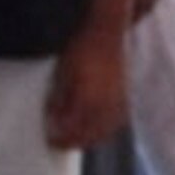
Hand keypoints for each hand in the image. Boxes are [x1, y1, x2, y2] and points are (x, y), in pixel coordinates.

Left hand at [44, 27, 131, 152]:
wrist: (106, 32)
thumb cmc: (81, 50)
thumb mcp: (62, 74)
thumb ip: (59, 100)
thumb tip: (54, 119)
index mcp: (88, 102)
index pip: (73, 132)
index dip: (60, 139)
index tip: (50, 140)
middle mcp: (106, 106)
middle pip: (89, 136)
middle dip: (73, 141)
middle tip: (59, 142)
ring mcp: (118, 102)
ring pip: (104, 132)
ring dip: (89, 138)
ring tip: (75, 137)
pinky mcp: (125, 97)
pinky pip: (114, 122)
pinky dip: (103, 130)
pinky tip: (94, 127)